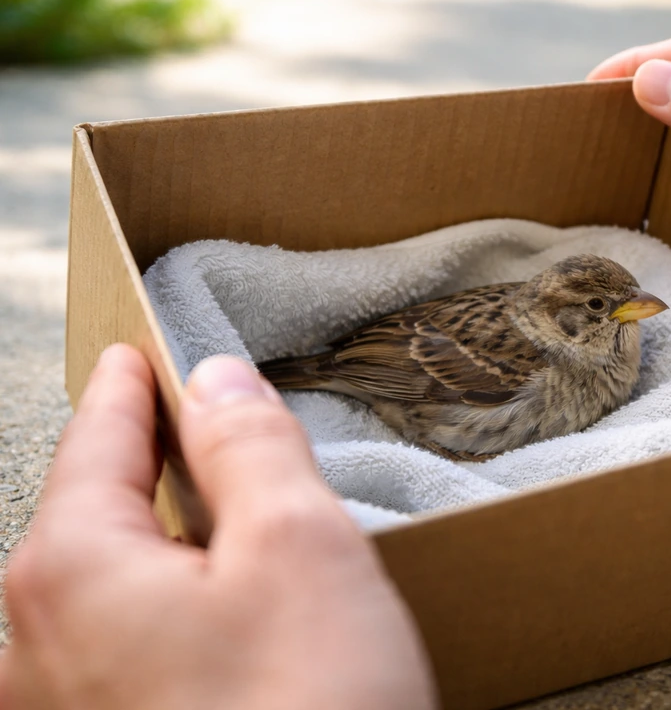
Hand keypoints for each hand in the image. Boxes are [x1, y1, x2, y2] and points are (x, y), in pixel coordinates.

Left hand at [0, 345, 436, 709]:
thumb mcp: (300, 548)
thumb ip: (251, 447)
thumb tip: (217, 381)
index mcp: (67, 575)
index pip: (98, 441)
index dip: (129, 389)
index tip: (136, 354)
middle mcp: (28, 651)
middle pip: (85, 518)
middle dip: (139, 468)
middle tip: (189, 432)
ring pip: (97, 593)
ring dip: (151, 548)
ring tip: (212, 528)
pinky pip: (112, 656)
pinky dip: (157, 614)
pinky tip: (212, 630)